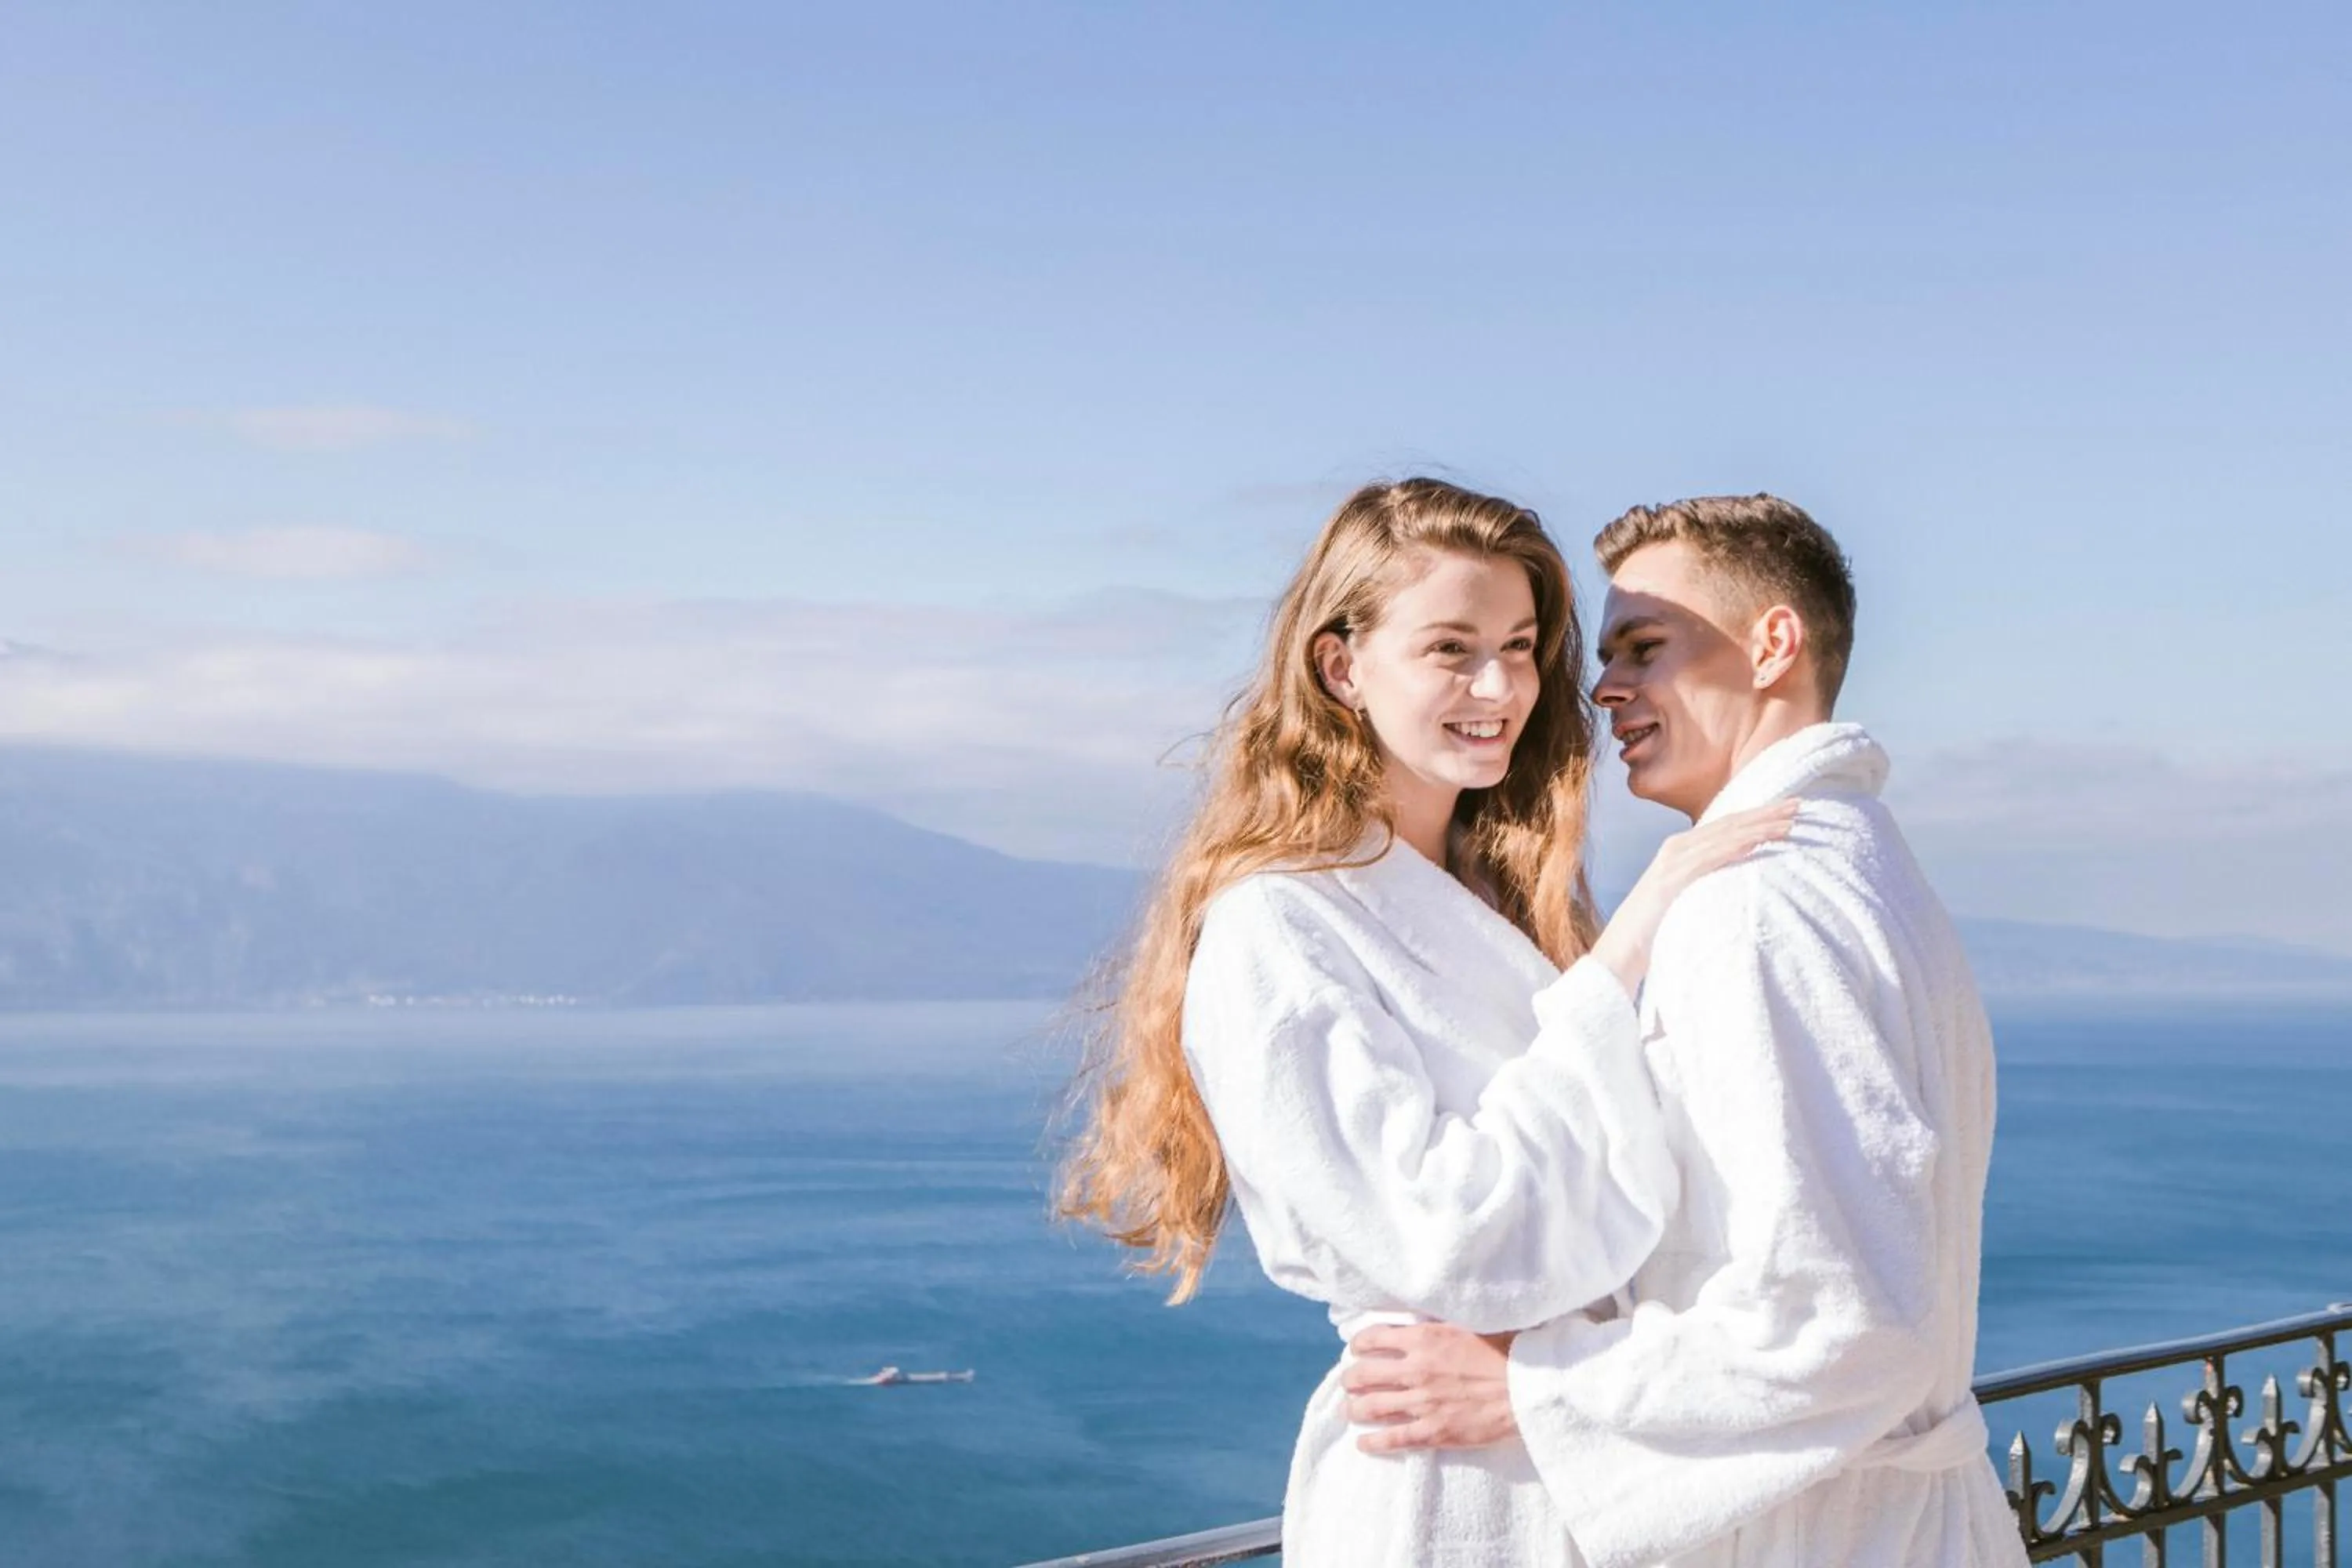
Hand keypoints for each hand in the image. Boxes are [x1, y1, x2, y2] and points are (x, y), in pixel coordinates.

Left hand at [1341, 1322, 1519, 1453]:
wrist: (1529, 1389)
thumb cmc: (1507, 1352)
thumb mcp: (1469, 1325)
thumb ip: (1439, 1327)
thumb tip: (1421, 1323)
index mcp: (1424, 1338)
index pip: (1373, 1337)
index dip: (1359, 1344)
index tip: (1357, 1349)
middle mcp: (1416, 1369)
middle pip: (1364, 1374)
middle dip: (1351, 1379)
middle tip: (1350, 1382)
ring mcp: (1422, 1403)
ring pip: (1371, 1407)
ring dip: (1354, 1409)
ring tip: (1350, 1410)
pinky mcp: (1433, 1432)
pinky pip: (1393, 1439)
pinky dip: (1372, 1442)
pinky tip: (1363, 1443)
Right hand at [1589, 800, 1798, 992]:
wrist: (1621, 951)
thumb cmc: (1656, 930)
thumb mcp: (1687, 896)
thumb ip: (1707, 880)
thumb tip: (1739, 877)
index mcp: (1680, 849)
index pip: (1727, 826)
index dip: (1758, 815)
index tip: (1789, 810)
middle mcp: (1676, 847)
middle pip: (1729, 824)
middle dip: (1766, 813)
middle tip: (1799, 804)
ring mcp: (1673, 861)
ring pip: (1724, 836)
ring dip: (1759, 826)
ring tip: (1790, 821)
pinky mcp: (1672, 879)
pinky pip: (1710, 858)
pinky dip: (1736, 847)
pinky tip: (1758, 840)